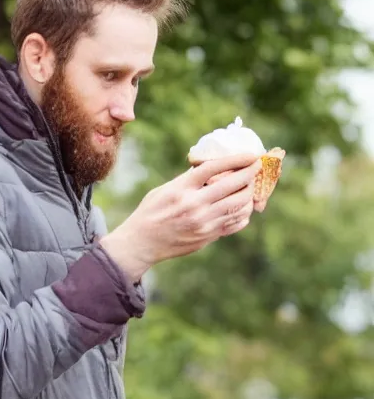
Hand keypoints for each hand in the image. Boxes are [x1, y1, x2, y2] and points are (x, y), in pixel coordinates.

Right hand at [100, 155, 260, 281]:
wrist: (142, 243)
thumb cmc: (151, 212)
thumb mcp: (165, 189)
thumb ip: (188, 179)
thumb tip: (212, 166)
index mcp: (183, 188)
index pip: (215, 167)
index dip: (238, 159)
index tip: (251, 155)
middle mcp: (195, 205)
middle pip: (233, 186)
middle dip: (250, 174)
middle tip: (256, 168)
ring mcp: (203, 223)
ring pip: (238, 206)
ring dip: (249, 194)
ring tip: (250, 188)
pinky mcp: (207, 237)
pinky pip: (233, 224)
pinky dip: (243, 214)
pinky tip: (243, 207)